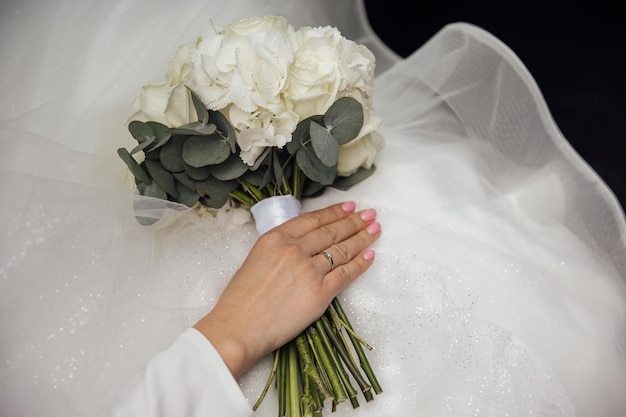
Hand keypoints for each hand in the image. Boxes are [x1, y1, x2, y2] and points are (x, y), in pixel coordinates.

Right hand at [194, 201, 380, 376]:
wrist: (238, 327)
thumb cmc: (241, 299)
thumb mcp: (256, 258)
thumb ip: (279, 247)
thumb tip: (303, 244)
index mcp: (276, 237)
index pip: (313, 220)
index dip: (335, 212)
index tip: (350, 206)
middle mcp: (294, 249)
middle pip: (332, 232)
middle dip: (354, 221)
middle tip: (370, 214)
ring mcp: (309, 270)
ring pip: (342, 250)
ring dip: (362, 238)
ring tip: (375, 229)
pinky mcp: (320, 293)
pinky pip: (346, 274)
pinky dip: (360, 264)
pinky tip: (370, 255)